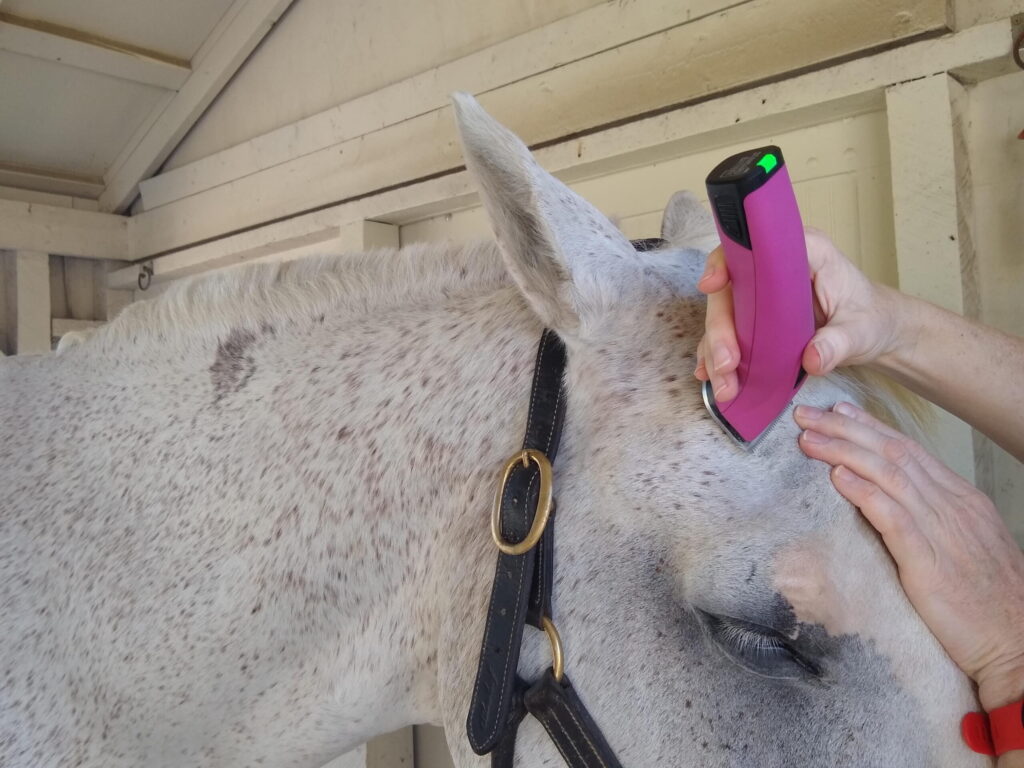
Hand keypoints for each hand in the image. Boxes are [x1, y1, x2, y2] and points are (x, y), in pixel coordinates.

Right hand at [695, 228, 901, 400]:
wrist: (876, 332)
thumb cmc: (871, 318)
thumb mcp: (861, 331)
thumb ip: (839, 343)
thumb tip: (811, 359)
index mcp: (802, 252)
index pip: (753, 247)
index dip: (725, 262)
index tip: (712, 286)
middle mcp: (772, 269)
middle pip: (730, 290)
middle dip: (720, 328)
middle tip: (727, 363)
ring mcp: (760, 296)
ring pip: (724, 317)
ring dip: (716, 352)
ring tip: (725, 387)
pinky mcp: (755, 321)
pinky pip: (728, 336)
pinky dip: (717, 358)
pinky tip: (712, 378)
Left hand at [794, 402, 1023, 711]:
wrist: (1017, 641)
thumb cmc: (988, 600)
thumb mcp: (964, 545)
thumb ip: (932, 518)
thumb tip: (892, 501)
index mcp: (962, 498)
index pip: (909, 449)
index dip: (870, 427)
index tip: (838, 411)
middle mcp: (953, 505)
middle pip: (893, 452)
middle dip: (845, 429)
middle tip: (805, 414)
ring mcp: (943, 530)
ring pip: (888, 475)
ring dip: (843, 452)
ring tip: (808, 439)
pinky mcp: (930, 561)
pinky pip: (893, 517)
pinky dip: (864, 492)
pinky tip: (837, 477)